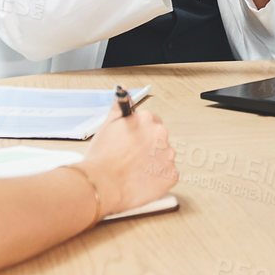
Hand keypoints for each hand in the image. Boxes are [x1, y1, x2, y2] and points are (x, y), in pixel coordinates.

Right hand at [77, 104, 176, 218]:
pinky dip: (158, 179)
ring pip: (164, 157)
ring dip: (154, 163)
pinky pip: (168, 175)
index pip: (152, 122)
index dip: (141, 135)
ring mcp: (168, 155)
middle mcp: (161, 134)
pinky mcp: (171, 175)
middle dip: (149, 148)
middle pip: (159, 140)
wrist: (102, 185)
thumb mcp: (108, 125)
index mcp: (147, 120)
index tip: (134, 143)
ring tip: (135, 171)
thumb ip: (120, 106)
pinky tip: (143, 181)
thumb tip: (123, 90)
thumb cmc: (102, 158)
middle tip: (132, 158)